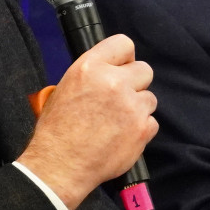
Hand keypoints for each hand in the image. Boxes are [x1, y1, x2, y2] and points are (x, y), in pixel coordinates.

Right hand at [18, 35, 156, 209]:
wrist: (61, 165)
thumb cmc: (57, 130)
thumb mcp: (65, 88)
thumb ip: (93, 75)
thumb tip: (111, 72)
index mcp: (91, 67)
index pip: (124, 44)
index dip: (125, 58)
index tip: (123, 68)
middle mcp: (114, 82)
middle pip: (145, 70)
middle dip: (135, 84)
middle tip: (120, 99)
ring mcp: (131, 106)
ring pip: (150, 98)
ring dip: (138, 108)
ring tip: (117, 123)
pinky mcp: (142, 129)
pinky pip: (152, 122)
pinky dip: (141, 130)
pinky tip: (122, 137)